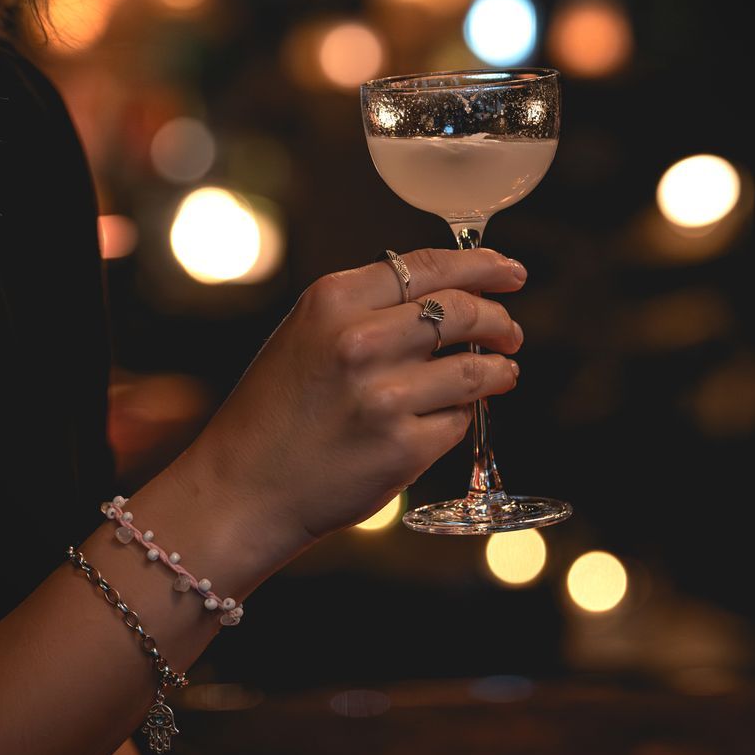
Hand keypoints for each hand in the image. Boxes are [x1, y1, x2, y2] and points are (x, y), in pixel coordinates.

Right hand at [168, 247, 525, 553]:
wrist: (243, 487)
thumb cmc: (276, 413)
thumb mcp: (306, 335)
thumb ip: (367, 309)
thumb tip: (449, 296)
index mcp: (332, 301)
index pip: (430, 267)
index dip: (483, 266)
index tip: (511, 273)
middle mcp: (359, 341)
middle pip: (463, 311)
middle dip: (499, 320)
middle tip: (509, 332)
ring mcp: (385, 396)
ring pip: (474, 369)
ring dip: (498, 371)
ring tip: (500, 375)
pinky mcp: (403, 447)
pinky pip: (459, 422)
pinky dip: (460, 419)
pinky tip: (445, 421)